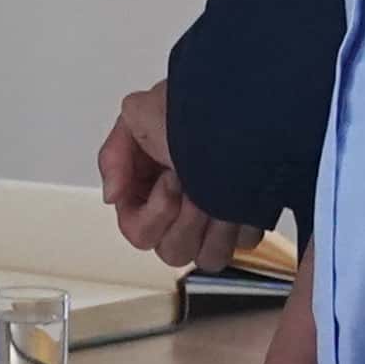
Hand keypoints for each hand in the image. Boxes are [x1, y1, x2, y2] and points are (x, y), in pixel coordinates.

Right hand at [99, 81, 233, 268]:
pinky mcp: (244, 221)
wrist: (252, 106)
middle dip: (186, 218)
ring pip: (205, 257)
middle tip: (195, 184)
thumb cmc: (201, 107)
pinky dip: (242, 222)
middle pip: (171, 251)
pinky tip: (240, 196)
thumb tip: (113, 196)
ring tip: (221, 189)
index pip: (139, 232)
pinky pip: (240, 245)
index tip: (170, 179)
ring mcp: (213, 217)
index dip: (154, 213)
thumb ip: (113, 158)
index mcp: (149, 188)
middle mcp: (180, 206)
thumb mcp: (138, 116)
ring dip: (214, 224)